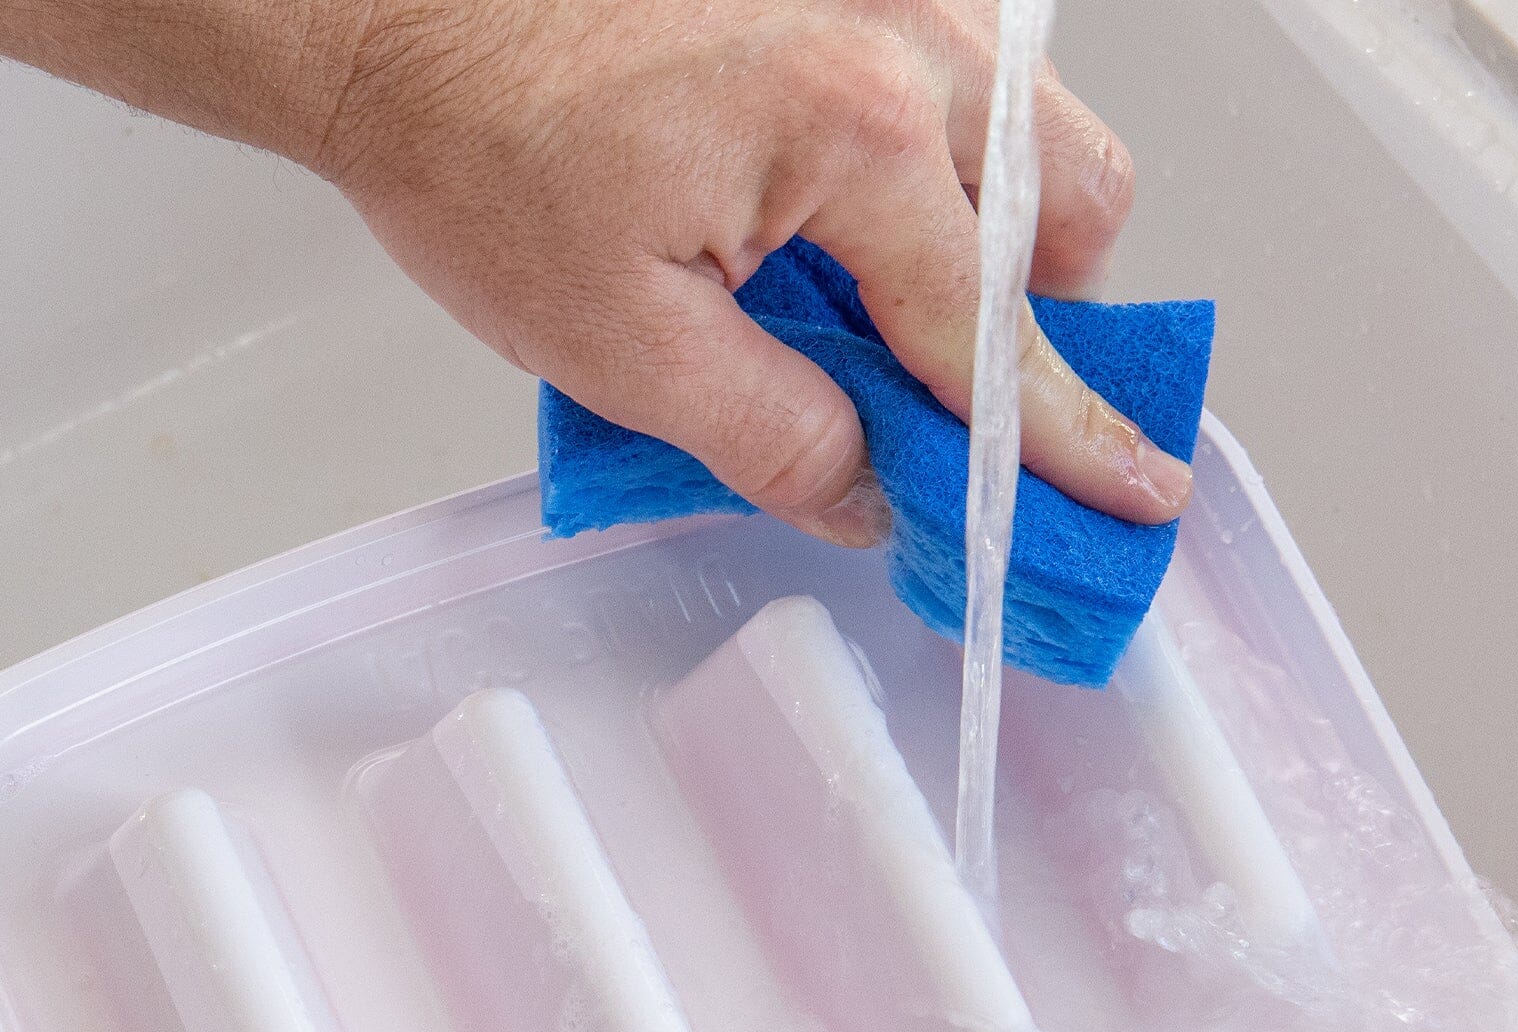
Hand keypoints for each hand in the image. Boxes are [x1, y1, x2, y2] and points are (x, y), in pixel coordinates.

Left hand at [309, 0, 1186, 541]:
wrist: (386, 7)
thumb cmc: (477, 141)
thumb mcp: (625, 353)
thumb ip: (777, 442)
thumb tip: (875, 496)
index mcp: (855, 132)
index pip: (994, 336)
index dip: (1063, 442)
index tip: (1132, 496)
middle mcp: (898, 34)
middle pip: (1071, 200)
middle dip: (1043, 313)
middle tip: (961, 394)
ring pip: (1027, 126)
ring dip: (997, 232)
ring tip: (892, 306)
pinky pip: (955, 73)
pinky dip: (938, 159)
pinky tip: (843, 217)